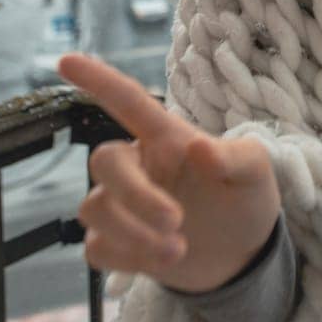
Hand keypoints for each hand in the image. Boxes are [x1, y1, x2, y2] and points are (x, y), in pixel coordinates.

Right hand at [57, 52, 280, 292]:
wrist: (244, 251)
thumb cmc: (246, 196)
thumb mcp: (256, 172)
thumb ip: (235, 157)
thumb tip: (199, 148)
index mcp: (168, 138)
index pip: (128, 102)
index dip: (98, 80)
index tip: (65, 59)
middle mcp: (139, 165)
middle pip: (104, 162)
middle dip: (135, 195)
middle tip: (176, 222)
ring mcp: (123, 204)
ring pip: (94, 208)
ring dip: (132, 234)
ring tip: (178, 250)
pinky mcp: (117, 242)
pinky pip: (96, 247)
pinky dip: (127, 259)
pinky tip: (162, 262)